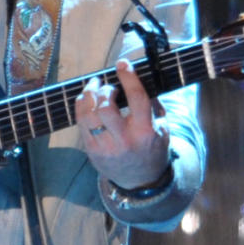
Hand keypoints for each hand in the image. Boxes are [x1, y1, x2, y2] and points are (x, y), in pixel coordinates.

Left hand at [76, 59, 169, 190]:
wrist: (141, 181)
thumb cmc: (152, 147)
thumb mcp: (162, 127)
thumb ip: (152, 104)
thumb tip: (137, 78)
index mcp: (146, 131)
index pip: (136, 98)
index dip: (128, 77)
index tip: (122, 63)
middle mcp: (125, 140)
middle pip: (106, 107)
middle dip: (104, 90)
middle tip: (107, 85)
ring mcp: (106, 147)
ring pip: (89, 115)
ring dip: (88, 95)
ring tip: (93, 87)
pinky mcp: (92, 151)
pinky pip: (81, 123)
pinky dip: (81, 106)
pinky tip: (86, 99)